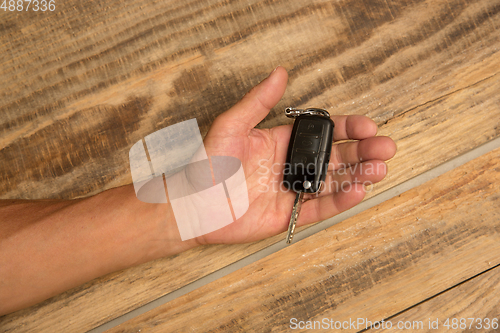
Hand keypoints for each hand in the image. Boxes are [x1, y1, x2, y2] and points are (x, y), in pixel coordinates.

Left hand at [197, 67, 396, 243]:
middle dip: (363, 151)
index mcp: (282, 141)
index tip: (367, 125)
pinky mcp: (289, 213)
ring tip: (379, 169)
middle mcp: (291, 164)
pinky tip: (357, 191)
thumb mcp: (231, 126)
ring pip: (333, 181)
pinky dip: (339, 201)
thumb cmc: (207, 165)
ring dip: (359, 175)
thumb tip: (279, 74)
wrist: (193, 206)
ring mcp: (292, 189)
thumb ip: (257, 102)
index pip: (322, 131)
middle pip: (336, 156)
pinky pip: (319, 207)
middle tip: (385, 148)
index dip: (347, 128)